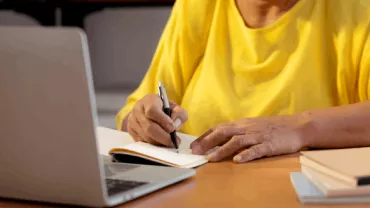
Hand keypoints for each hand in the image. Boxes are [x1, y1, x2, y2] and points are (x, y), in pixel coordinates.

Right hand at [127, 94, 187, 146]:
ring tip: (170, 142)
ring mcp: (133, 121)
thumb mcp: (174, 107)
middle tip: (174, 141)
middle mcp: (138, 110)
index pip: (152, 111)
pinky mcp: (131, 131)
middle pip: (149, 127)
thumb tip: (175, 124)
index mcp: (148, 101)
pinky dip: (153, 144)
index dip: (163, 121)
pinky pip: (142, 142)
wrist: (147, 109)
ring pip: (146, 136)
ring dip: (160, 142)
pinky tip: (161, 142)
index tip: (172, 128)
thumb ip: (179, 113)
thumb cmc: (162, 108)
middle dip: (164, 137)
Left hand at [190, 115, 308, 162]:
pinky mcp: (269, 144)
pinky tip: (238, 161)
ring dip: (222, 150)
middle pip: (224, 132)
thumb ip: (237, 132)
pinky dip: (246, 155)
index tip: (194, 144)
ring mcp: (258, 136)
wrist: (297, 125)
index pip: (219, 128)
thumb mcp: (252, 126)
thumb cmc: (273, 127)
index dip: (205, 136)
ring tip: (211, 158)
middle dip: (208, 142)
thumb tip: (220, 139)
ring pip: (237, 141)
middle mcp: (247, 128)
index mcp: (242, 124)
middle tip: (196, 151)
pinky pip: (256, 150)